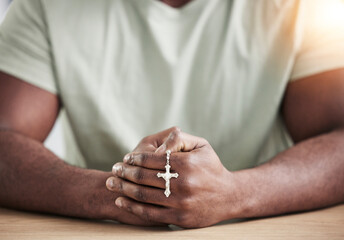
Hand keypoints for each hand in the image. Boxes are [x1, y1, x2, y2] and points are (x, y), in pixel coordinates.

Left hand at [106, 127, 234, 227]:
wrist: (229, 196)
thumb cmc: (211, 167)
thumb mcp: (201, 145)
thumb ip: (179, 139)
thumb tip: (157, 145)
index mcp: (187, 163)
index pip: (152, 159)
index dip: (134, 159)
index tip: (125, 159)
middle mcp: (183, 184)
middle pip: (144, 177)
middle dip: (124, 173)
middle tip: (113, 169)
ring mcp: (181, 203)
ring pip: (144, 196)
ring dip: (123, 189)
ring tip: (111, 183)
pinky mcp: (180, 219)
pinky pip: (150, 214)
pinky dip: (132, 207)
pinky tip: (121, 201)